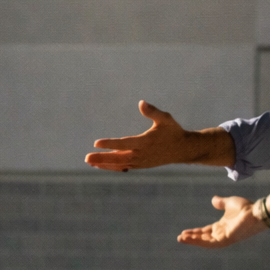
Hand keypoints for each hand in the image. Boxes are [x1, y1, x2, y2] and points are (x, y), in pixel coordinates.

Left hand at [86, 101, 235, 170]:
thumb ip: (153, 112)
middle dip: (101, 158)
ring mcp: (140, 162)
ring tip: (89, 162)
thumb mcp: (166, 119)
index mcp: (145, 142)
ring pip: (119, 164)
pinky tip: (99, 165)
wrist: (183, 149)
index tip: (96, 143)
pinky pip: (123, 167)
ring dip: (104, 163)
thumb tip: (141, 102)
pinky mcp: (140, 165)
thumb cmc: (173, 131)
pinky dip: (111, 166)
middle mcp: (141, 154)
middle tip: (86, 157)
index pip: (124, 144)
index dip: (110, 144)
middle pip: (118, 157)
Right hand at [177, 195, 269, 248]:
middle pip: (203, 238)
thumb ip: (220, 202)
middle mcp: (222, 233)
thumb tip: (213, 200)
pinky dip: (199, 241)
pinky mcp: (225, 240)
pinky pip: (210, 243)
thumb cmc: (246, 208)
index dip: (195, 232)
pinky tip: (190, 239)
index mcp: (222, 226)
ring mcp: (224, 237)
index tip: (185, 232)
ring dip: (193, 241)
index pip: (206, 231)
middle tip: (180, 238)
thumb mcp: (229, 203)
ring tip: (181, 239)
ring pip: (205, 242)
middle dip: (192, 238)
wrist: (255, 213)